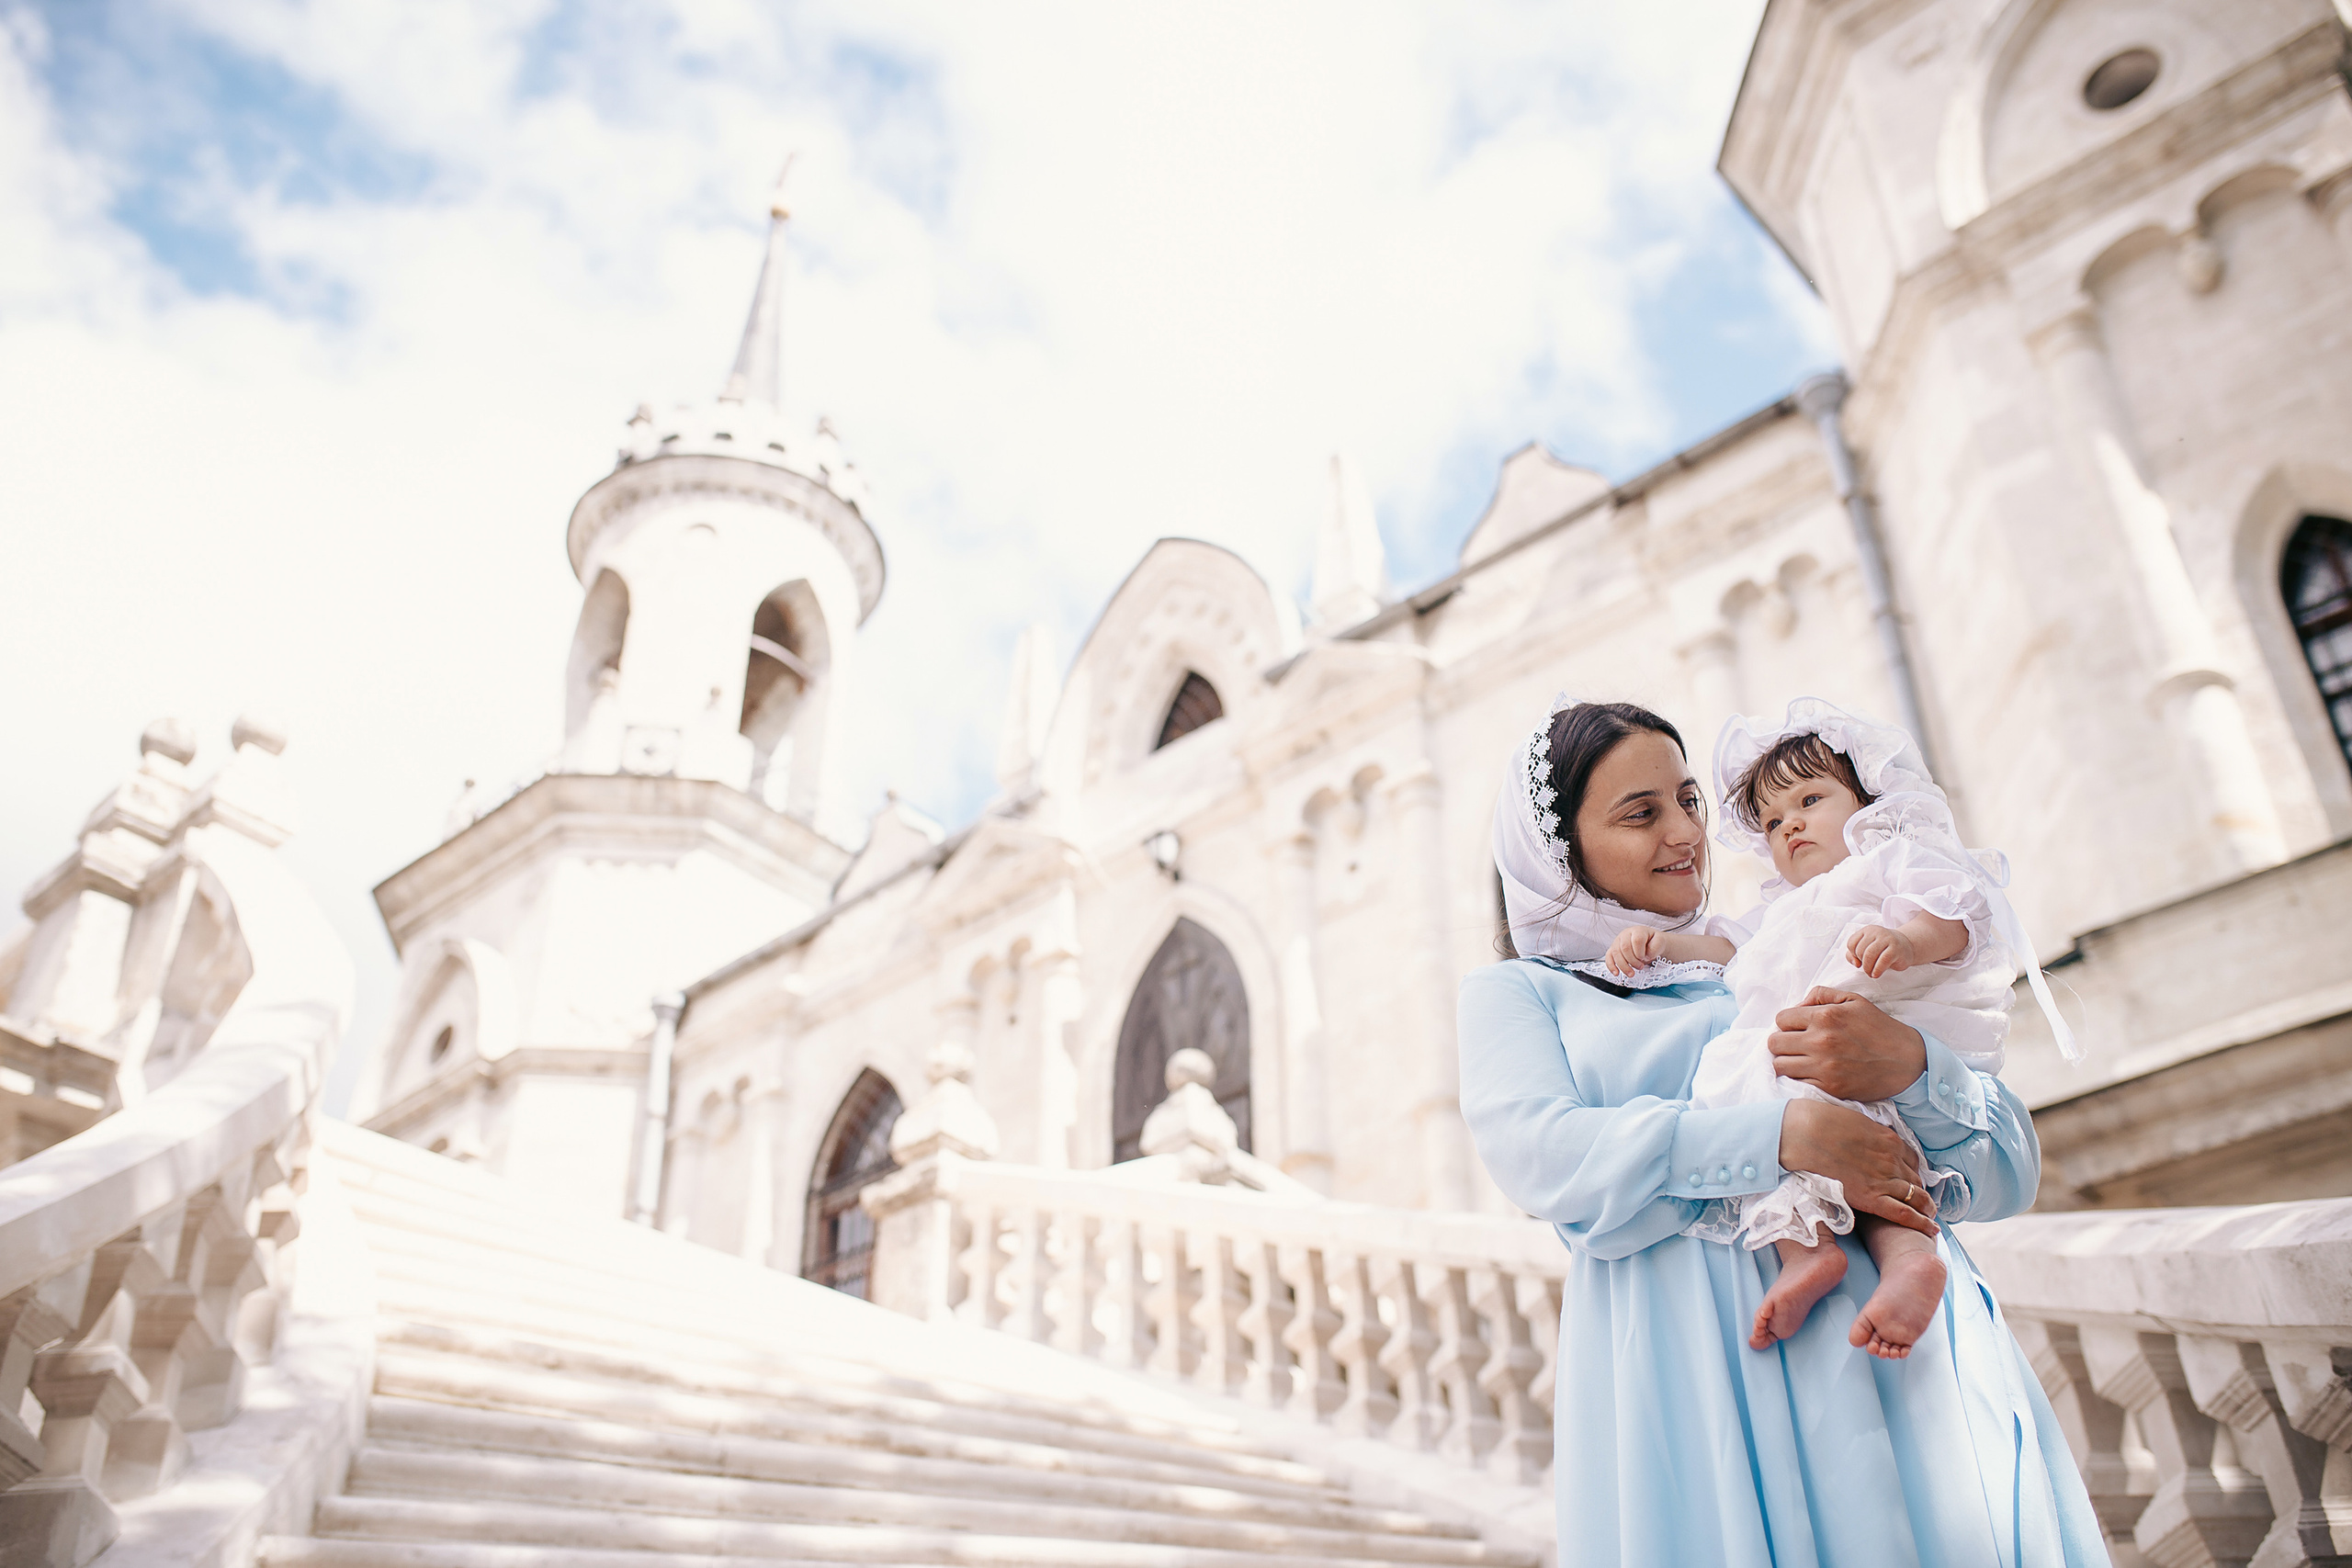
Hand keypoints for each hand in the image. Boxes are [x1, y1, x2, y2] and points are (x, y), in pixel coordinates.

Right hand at [1605, 926, 1660, 976]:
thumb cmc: (1653, 942)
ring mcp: (1618, 941)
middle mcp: (1626, 934)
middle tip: (1640, 967)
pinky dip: (1611, 966)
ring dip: (1623, 966)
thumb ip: (1656, 947)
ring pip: (1616, 953)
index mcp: (1638, 931)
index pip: (1636, 940)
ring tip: (1631, 973)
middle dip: (1632, 961)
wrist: (1650, 942)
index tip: (1645, 958)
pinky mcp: (1613, 949)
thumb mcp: (1660, 941)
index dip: (1640, 952)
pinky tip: (1616, 973)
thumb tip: (1646, 955)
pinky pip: (1608, 957)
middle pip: (1625, 948)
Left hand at [1768, 988, 1928, 1102]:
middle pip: (1775, 1043)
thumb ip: (1821, 995)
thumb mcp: (1854, 1001)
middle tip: (1796, 1046)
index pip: (1781, 1019)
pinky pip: (1796, 1083)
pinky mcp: (1830, 1087)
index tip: (1797, 1030)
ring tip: (1801, 1061)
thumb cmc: (1880, 1029)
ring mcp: (1824, 1066)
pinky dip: (1799, 1079)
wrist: (1907, 1061)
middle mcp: (1821, 1040)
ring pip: (1780, 1065)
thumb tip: (1797, 1006)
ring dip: (1787, 1062)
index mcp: (1825, 1016)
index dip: (1788, 1024)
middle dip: (1783, 1043)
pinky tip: (1811, 1074)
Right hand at [1778, 1100, 1936, 1234]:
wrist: (1806, 1133)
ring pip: (1916, 1197)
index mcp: (1890, 1140)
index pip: (1912, 1160)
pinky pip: (1903, 1213)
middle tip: (1920, 1199)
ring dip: (1926, 1207)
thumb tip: (1868, 1139)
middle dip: (1920, 1190)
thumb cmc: (1823, 1122)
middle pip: (1916, 1179)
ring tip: (1930, 1215)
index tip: (1910, 1177)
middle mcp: (1893, 1160)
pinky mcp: (1872, 1197)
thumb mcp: (1856, 1121)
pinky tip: (1930, 1229)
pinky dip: (1921, 1223)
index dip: (1912, 1171)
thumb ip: (1869, 1134)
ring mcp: (1884, 1179)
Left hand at [1845, 925, 1916, 977]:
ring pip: (1870, 954)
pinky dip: (1877, 970)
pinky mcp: (1896, 949)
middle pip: (1860, 950)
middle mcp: (1877, 932)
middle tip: (1867, 969)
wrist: (1906, 947)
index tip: (1860, 961)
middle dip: (1862, 963)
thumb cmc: (1883, 949)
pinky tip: (1876, 974)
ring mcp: (1887, 939)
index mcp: (1868, 930)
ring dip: (1868, 968)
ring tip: (1871, 973)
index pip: (1851, 943)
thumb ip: (1853, 955)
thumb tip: (1855, 963)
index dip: (1853, 955)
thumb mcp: (1867, 949)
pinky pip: (1882, 960)